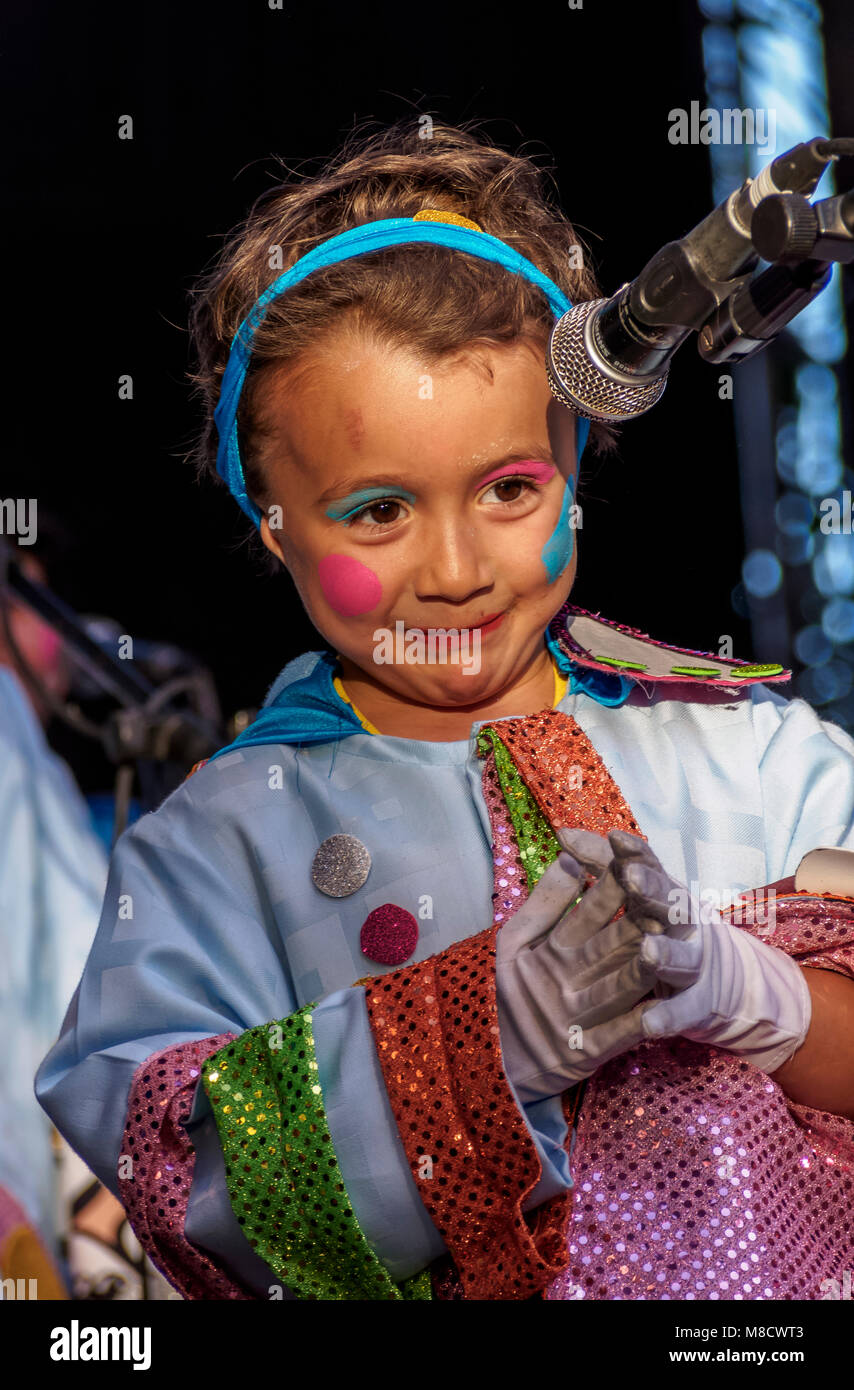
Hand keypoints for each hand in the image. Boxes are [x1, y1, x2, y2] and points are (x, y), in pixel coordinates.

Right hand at [494, 828, 661, 1103]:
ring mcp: (576, 1018)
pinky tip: (661, 1009)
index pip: (586, 912)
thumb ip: (544, 902)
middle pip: (606, 947)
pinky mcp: (588, 1053)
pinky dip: (638, 1024)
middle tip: (667, 899)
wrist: (504, 1061)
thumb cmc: (514, 991)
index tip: (637, 864)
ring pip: (616, 988)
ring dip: (640, 968)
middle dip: (636, 922)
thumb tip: (570, 858)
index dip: (612, 888)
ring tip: (664, 947)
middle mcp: (563, 982)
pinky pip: (617, 1036)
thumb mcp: (513, 942)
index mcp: (549, 952)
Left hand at [564, 829, 812, 1075]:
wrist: (724, 983)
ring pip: (681, 958)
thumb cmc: (663, 928)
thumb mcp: (637, 895)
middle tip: (629, 876)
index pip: (653, 869)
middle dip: (651, 890)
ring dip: (666, 954)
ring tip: (648, 949)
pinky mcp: (697, 1005)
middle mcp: (684, 925)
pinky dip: (668, 1016)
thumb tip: (563, 833)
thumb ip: (602, 865)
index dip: (636, 855)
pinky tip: (651, 1023)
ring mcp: (694, 965)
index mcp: (666, 895)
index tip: (615, 838)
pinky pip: (683, 1011)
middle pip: (670, 905)